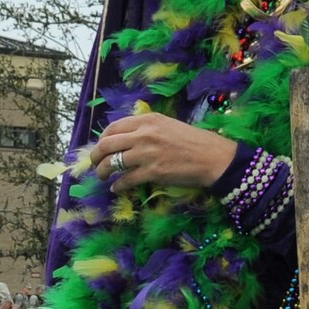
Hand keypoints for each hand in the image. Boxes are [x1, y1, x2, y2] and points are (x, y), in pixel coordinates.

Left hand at [91, 113, 238, 191]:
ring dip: (103, 171)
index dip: (102, 139)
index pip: (113, 127)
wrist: (212, 157)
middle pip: (107, 144)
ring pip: (112, 162)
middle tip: (95, 164)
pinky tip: (116, 187)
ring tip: (103, 176)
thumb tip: (127, 139)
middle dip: (96, 156)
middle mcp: (144, 134)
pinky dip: (118, 185)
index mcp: (147, 120)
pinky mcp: (152, 172)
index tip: (101, 147)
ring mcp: (147, 153)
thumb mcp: (168, 125)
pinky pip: (126, 180)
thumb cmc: (193, 141)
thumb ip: (146, 128)